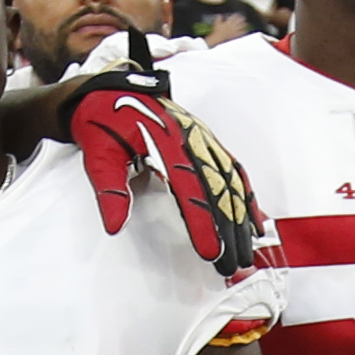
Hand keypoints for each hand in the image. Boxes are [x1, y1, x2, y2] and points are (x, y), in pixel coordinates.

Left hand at [65, 81, 269, 275]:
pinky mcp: (207, 140)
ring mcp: (203, 139)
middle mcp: (192, 140)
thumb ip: (108, 190)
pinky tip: (256, 221)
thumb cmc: (101, 121)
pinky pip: (234, 170)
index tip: (211, 253)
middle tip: (234, 266)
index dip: (202, 223)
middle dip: (229, 231)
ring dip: (242, 220)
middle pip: (218, 191)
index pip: (190, 190)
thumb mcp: (97, 154)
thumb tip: (115, 226)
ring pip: (231, 183)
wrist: (108, 88)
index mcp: (165, 143)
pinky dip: (247, 196)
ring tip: (248, 253)